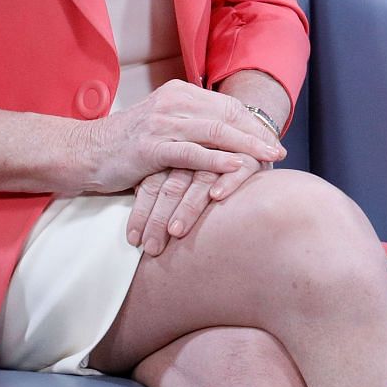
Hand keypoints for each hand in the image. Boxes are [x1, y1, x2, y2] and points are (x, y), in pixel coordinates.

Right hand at [82, 79, 284, 193]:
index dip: (252, 123)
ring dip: (246, 146)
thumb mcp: (162, 127)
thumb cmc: (125, 146)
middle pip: (226, 116)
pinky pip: (191, 152)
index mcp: (179, 93)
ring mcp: (162, 123)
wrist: (84, 153)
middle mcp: (173, 102)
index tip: (271, 139)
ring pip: (215, 131)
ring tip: (268, 159)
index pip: (226, 106)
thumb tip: (226, 138)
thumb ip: (190, 126)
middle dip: (256, 135)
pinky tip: (235, 166)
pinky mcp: (151, 146)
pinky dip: (216, 159)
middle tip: (278, 152)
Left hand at [127, 153, 269, 252]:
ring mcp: (223, 152)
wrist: (252, 140)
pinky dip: (227, 180)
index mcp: (176, 150)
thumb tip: (137, 227)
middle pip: (173, 184)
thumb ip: (162, 186)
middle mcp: (197, 150)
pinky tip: (216, 194)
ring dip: (187, 207)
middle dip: (159, 216)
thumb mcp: (178, 172)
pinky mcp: (249, 156)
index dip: (143, 210)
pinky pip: (239, 168)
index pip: (154, 182)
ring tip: (175, 231)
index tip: (133, 238)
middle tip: (151, 246)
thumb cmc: (210, 167)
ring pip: (200, 179)